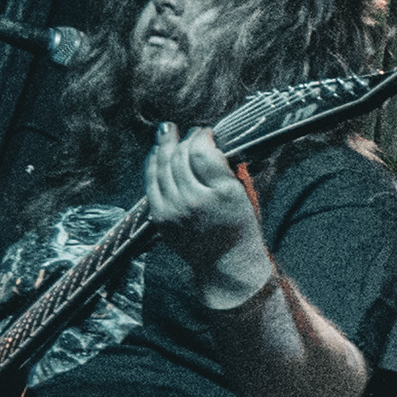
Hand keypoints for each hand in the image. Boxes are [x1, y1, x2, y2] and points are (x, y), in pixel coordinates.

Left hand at [144, 123, 270, 306]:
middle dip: (183, 139)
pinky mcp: (160, 218)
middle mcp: (196, 200)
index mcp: (223, 193)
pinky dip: (152, 165)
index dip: (201, 136)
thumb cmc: (240, 227)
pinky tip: (156, 153)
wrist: (226, 264)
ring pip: (162, 167)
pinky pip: (151, 183)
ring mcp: (174, 210)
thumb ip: (229, 168)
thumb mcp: (245, 195)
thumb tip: (210, 142)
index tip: (205, 132)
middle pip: (180, 157)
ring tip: (166, 133)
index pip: (202, 152)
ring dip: (164, 146)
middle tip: (188, 131)